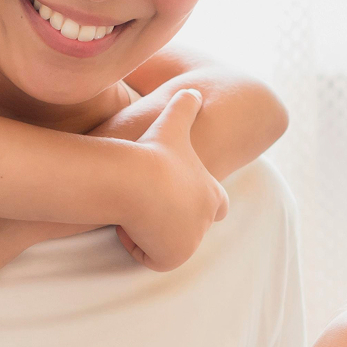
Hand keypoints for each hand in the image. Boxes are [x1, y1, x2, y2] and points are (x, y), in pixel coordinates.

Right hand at [119, 89, 227, 270]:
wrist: (138, 178)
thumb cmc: (155, 151)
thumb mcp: (174, 121)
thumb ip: (186, 105)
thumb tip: (194, 88)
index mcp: (213, 193)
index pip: (218, 206)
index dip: (196, 204)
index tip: (172, 196)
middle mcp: (207, 220)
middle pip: (189, 229)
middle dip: (173, 223)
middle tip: (151, 208)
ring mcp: (192, 242)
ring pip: (166, 242)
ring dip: (150, 230)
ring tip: (134, 208)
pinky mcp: (174, 258)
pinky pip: (152, 257)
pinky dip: (138, 244)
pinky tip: (128, 223)